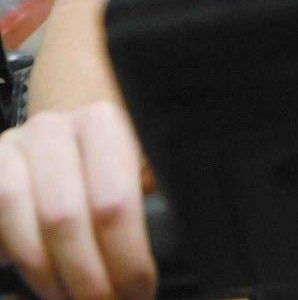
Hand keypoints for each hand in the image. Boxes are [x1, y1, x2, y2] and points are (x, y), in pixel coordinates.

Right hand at [0, 100, 156, 299]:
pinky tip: (44, 278)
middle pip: (68, 218)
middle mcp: (56, 127)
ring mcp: (16, 147)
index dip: (126, 257)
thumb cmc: (103, 169)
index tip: (139, 290)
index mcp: (102, 124)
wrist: (59, 146)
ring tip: (73, 297)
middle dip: (89, 277)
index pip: (114, 200)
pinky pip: (1, 219)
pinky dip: (21, 259)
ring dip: (53, 275)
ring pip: (29, 224)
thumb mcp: (135, 170)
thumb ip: (149, 196)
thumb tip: (171, 246)